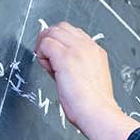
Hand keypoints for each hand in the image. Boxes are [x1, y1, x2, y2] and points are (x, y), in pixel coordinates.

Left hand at [34, 21, 139, 139]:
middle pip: (61, 27)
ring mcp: (77, 49)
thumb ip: (76, 67)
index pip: (73, 33)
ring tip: (48, 65)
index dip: (60, 43)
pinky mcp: (65, 57)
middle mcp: (88, 46)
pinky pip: (45, 43)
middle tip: (47, 59)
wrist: (98, 112)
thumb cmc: (94, 105)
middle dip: (50, 40)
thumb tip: (56, 64)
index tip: (56, 60)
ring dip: (44, 46)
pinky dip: (41, 54)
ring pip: (52, 32)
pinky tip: (48, 69)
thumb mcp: (89, 79)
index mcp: (95, 51)